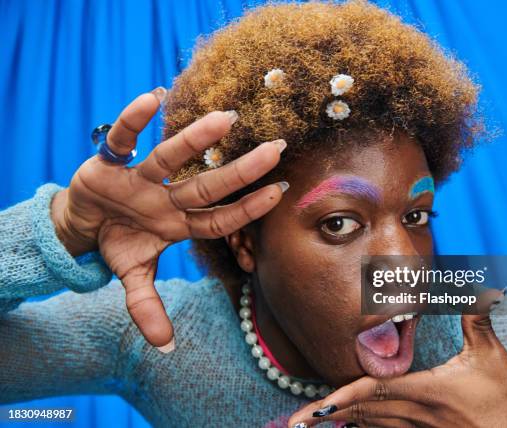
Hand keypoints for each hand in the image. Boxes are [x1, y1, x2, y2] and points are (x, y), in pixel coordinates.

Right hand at [51, 88, 286, 350]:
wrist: (84, 225)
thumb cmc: (120, 244)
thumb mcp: (132, 277)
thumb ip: (148, 308)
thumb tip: (166, 347)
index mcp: (178, 224)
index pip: (219, 218)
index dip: (247, 210)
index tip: (280, 193)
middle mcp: (166, 198)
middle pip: (207, 185)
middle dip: (241, 171)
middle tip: (277, 149)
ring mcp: (141, 179)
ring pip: (171, 157)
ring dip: (195, 140)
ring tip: (227, 118)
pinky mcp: (111, 163)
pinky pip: (123, 139)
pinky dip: (134, 121)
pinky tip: (154, 96)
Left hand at [288, 313, 506, 427]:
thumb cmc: (503, 399)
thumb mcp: (491, 357)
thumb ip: (477, 321)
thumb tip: (478, 288)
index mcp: (425, 392)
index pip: (375, 393)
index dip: (344, 398)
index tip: (318, 406)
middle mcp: (414, 414)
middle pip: (362, 413)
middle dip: (328, 415)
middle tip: (296, 422)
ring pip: (369, 425)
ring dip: (340, 421)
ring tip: (308, 422)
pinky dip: (362, 427)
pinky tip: (346, 424)